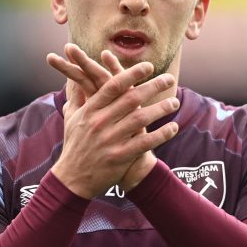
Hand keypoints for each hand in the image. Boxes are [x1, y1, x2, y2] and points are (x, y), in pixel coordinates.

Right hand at [47, 44, 178, 197]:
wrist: (72, 179)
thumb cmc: (74, 145)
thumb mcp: (71, 119)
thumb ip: (77, 97)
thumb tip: (77, 78)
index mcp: (90, 110)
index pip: (113, 86)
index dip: (131, 74)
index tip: (148, 66)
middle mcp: (100, 123)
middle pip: (130, 99)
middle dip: (152, 86)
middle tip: (169, 79)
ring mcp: (110, 140)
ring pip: (140, 119)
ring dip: (160, 109)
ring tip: (174, 103)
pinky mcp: (119, 157)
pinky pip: (145, 143)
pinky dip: (161, 134)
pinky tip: (173, 127)